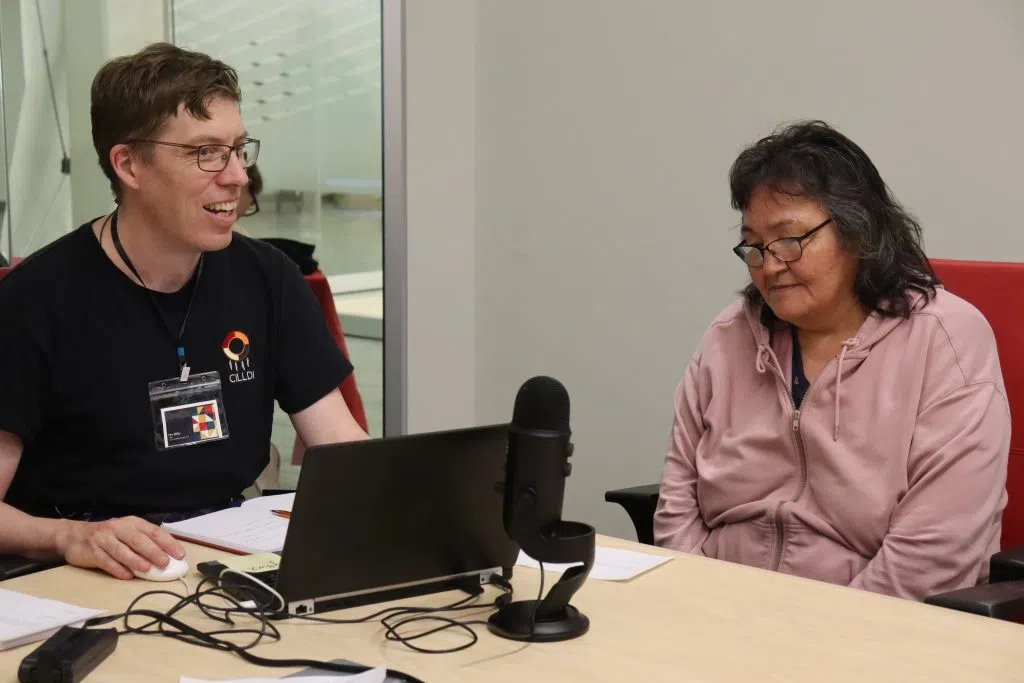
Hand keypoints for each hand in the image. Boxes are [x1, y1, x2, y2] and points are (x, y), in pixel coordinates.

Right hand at [56, 516, 185, 579]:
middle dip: (153, 551)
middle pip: (138, 540)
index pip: (153, 531)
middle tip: (165, 562)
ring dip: (136, 560)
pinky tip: (126, 576)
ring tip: (148, 569)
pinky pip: (106, 561)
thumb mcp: (126, 532)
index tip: (179, 554)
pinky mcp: (92, 552)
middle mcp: (118, 528)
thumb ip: (144, 542)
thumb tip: (167, 557)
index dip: (167, 542)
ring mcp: (104, 540)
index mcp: (132, 523)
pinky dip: (117, 569)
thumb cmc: (108, 536)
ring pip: (122, 551)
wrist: (73, 535)